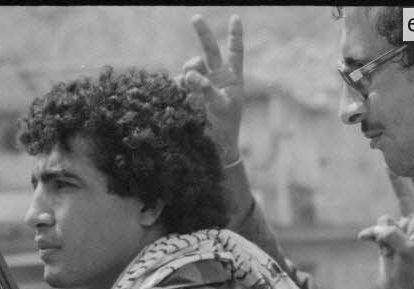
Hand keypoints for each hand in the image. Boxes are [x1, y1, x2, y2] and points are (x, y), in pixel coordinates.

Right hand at [178, 14, 243, 164]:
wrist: (213, 146)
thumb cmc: (224, 126)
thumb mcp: (220, 106)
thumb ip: (206, 88)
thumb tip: (188, 75)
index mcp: (232, 78)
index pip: (234, 52)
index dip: (234, 35)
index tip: (235, 18)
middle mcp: (216, 77)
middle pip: (209, 51)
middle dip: (202, 34)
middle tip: (195, 17)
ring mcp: (201, 85)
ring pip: (191, 66)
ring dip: (190, 69)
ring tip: (188, 82)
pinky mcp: (187, 95)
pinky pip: (179, 82)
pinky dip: (179, 84)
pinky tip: (180, 93)